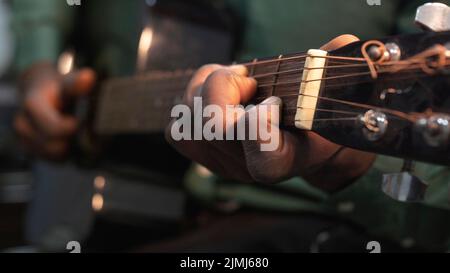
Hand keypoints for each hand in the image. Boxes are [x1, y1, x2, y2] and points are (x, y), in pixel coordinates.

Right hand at [14, 62, 95, 159]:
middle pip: (55, 146)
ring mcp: (23, 138)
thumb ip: (77, 83)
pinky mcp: (28, 149)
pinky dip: (64, 154)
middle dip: (72, 141)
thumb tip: (88, 77)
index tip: (80, 121)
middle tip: (83, 129)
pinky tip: (69, 140)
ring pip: (54, 156)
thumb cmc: (58, 86)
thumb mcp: (68, 81)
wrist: (40, 91)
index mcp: (32, 105)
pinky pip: (52, 160)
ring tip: (75, 133)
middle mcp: (22, 123)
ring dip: (69, 148)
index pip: (54, 128)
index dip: (71, 129)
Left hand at [166, 35, 375, 191]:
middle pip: (214, 126)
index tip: (272, 102)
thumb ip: (334, 68)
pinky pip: (177, 126)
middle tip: (248, 77)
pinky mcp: (201, 153)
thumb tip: (339, 43)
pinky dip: (191, 99)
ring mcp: (220, 162)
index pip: (264, 156)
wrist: (302, 139)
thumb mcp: (333, 90)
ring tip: (233, 81)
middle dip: (224, 87)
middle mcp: (249, 166)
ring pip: (189, 119)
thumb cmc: (317, 112)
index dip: (260, 127)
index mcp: (286, 158)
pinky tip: (215, 93)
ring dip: (205, 88)